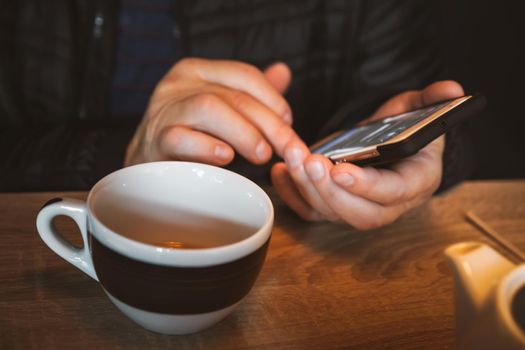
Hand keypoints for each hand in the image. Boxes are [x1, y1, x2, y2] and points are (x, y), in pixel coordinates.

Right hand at [125, 58, 301, 165]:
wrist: (145, 163)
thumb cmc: (188, 135)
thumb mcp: (220, 109)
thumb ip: (249, 93)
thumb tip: (283, 71)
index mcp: (197, 72)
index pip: (244, 75)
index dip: (274, 100)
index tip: (289, 125)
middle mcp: (179, 84)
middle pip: (233, 95)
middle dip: (268, 123)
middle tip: (286, 147)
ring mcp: (164, 110)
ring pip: (209, 108)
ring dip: (243, 133)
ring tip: (261, 154)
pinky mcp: (153, 140)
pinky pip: (180, 138)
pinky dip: (207, 147)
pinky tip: (226, 157)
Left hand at [271, 81, 464, 228]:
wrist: (390, 148)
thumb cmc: (405, 131)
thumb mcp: (420, 111)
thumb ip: (432, 100)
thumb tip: (453, 89)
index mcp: (416, 183)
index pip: (393, 194)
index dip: (367, 185)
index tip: (340, 170)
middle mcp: (388, 205)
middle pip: (359, 213)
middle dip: (330, 191)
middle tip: (308, 162)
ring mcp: (358, 209)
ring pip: (331, 214)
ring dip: (307, 188)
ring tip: (291, 158)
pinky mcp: (335, 207)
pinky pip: (311, 212)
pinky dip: (292, 195)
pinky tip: (279, 173)